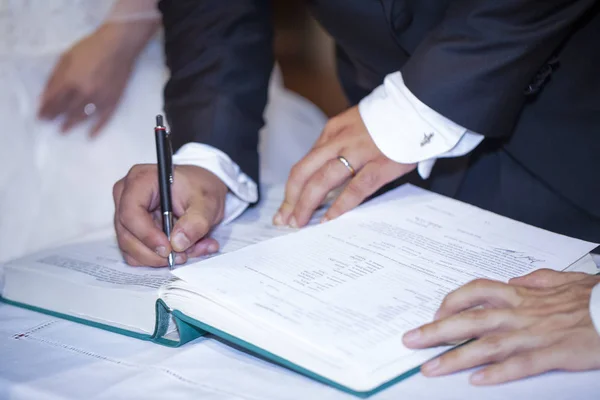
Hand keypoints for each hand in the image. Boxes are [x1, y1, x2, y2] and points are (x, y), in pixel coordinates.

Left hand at [38, 23, 141, 135]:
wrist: (118, 46)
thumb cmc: (90, 48)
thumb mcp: (66, 57)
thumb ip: (54, 78)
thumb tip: (44, 97)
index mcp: (70, 80)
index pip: (53, 101)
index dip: (45, 110)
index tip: (40, 117)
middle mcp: (84, 93)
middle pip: (66, 110)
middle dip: (55, 117)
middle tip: (49, 123)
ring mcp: (100, 98)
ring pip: (82, 116)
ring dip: (71, 124)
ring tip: (63, 130)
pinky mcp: (113, 101)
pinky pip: (104, 118)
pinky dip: (97, 128)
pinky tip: (90, 135)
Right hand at [113, 164, 227, 266]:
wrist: (202, 192)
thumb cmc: (201, 189)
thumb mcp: (207, 202)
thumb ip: (196, 222)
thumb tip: (178, 243)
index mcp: (141, 180)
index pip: (131, 212)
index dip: (147, 235)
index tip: (168, 249)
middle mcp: (126, 196)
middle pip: (127, 234)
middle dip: (155, 253)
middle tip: (183, 256)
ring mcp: (126, 214)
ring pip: (131, 248)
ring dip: (160, 258)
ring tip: (190, 250)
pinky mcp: (131, 230)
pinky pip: (137, 253)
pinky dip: (159, 258)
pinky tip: (183, 250)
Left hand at [273, 106, 415, 227]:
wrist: (418, 105)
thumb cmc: (386, 120)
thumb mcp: (353, 127)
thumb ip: (339, 149)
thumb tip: (324, 179)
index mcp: (332, 131)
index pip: (304, 163)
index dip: (291, 188)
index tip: (286, 207)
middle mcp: (339, 140)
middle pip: (304, 172)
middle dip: (291, 199)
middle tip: (284, 220)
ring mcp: (359, 152)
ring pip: (322, 180)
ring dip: (307, 204)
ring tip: (299, 222)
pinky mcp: (380, 163)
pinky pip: (355, 188)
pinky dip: (340, 205)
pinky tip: (329, 219)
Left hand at [402, 269, 599, 384]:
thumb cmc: (591, 298)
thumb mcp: (560, 280)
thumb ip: (534, 280)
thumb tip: (514, 281)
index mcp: (521, 295)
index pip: (475, 292)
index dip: (451, 303)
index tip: (435, 313)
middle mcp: (521, 313)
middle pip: (470, 320)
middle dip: (436, 332)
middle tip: (410, 341)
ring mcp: (535, 335)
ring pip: (487, 345)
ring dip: (455, 357)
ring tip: (431, 367)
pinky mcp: (553, 354)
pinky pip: (520, 365)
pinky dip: (498, 373)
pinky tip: (477, 381)